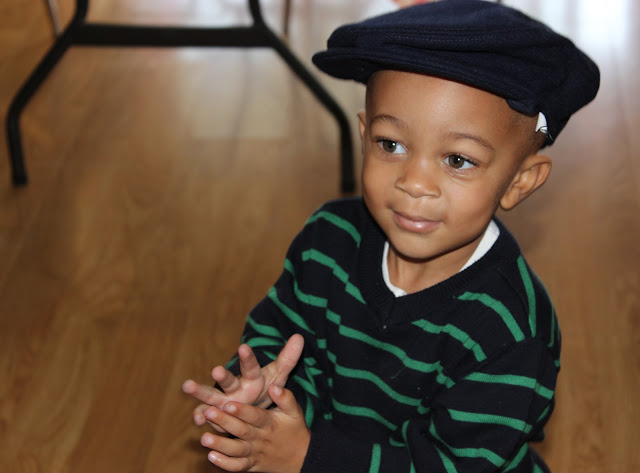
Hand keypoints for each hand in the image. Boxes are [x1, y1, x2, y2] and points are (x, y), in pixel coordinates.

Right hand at [183, 334, 303, 426]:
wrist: (254, 404)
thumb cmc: (266, 387)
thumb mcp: (279, 375)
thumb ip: (288, 358)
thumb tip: (299, 337)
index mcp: (251, 376)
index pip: (251, 365)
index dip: (248, 357)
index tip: (244, 347)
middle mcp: (235, 386)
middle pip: (228, 380)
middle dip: (223, 376)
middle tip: (216, 370)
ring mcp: (223, 399)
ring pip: (210, 394)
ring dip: (199, 391)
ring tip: (187, 385)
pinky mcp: (215, 414)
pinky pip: (205, 414)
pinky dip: (200, 416)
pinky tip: (196, 420)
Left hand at [201, 384, 309, 472]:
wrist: (302, 458)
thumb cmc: (295, 429)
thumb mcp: (295, 411)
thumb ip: (285, 397)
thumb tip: (273, 386)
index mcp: (270, 423)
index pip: (254, 416)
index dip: (241, 411)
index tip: (228, 403)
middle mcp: (261, 438)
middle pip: (241, 430)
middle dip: (224, 422)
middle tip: (208, 412)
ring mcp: (255, 453)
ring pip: (236, 450)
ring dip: (220, 445)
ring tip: (204, 438)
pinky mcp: (251, 465)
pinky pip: (237, 467)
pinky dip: (225, 464)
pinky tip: (210, 456)